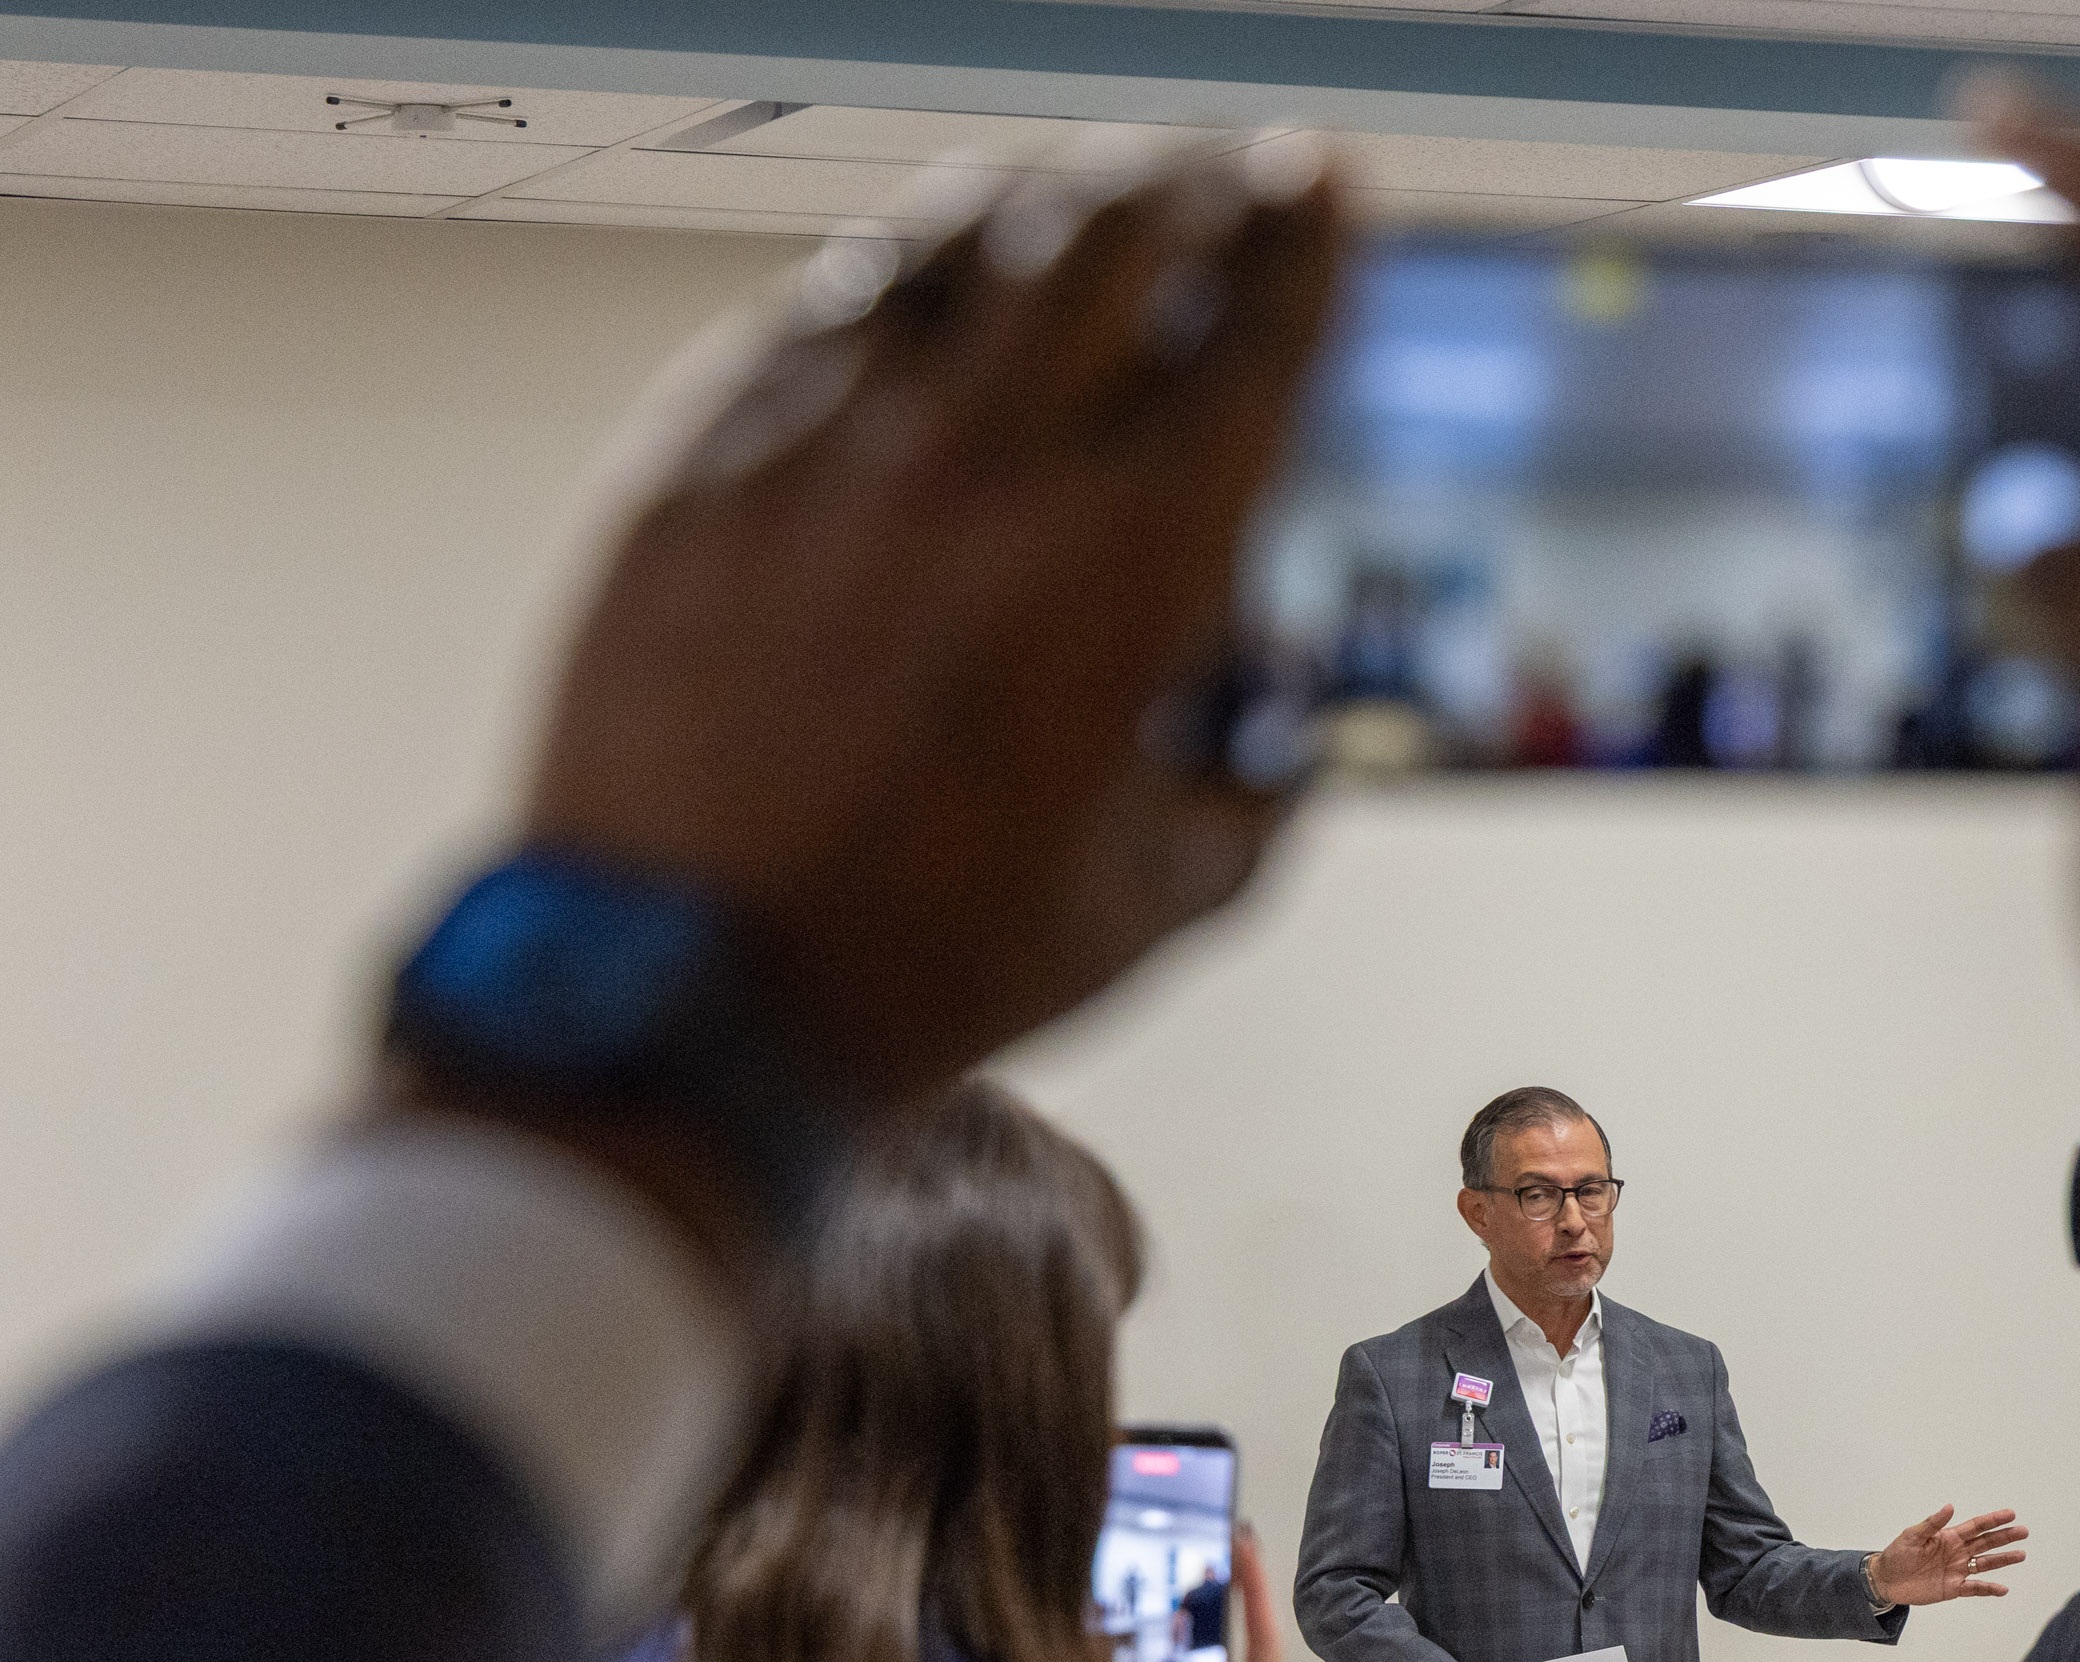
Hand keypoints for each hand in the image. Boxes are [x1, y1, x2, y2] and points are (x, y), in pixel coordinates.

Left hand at [521, 152, 1343, 1115]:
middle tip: (1213, 176)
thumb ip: (1245, 809)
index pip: (1252, 334)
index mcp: (1135, 560)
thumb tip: (1277, 763)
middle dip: (1187, 183)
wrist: (685, 993)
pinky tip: (912, 282)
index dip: (1304, 238)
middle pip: (1113, 233)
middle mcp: (992, 463)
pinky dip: (895, 275)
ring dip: (1044, 201)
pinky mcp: (702, 460)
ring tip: (1077, 200)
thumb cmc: (921, 958)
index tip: (1321, 189)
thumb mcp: (1152, 902)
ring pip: (960, 240)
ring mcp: (831, 443)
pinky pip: (814, 311)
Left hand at [1867, 1506, 2029, 1605]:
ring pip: (1985, 1563)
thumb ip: (1932, 1524)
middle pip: (1986, 1543)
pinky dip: (1988, 1588)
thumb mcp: (1912, 1536)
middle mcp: (1957, 1552)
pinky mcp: (1953, 1587)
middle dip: (2005, 1537)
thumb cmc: (1897, 1554)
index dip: (1993, 1520)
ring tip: (2021, 1555)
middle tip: (2023, 1532)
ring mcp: (1957, 1570)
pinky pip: (1974, 1588)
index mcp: (1949, 1537)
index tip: (2011, 1514)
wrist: (1887, 1580)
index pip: (1976, 1526)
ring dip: (2003, 1560)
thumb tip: (1949, 1507)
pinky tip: (2002, 1589)